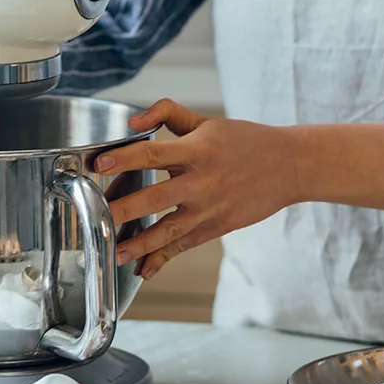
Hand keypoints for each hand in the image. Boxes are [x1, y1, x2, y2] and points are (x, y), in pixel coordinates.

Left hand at [96, 99, 300, 279]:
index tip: (99, 164)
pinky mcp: (217, 227)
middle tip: (94, 216)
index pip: (153, 153)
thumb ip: (167, 113)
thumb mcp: (206, 121)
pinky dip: (164, 258)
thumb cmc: (245, 141)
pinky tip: (144, 269)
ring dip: (139, 243)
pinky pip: (185, 245)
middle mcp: (201, 181)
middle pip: (156, 198)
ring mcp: (210, 208)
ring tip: (113, 252)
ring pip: (168, 229)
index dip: (124, 158)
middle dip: (123, 209)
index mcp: (196, 150)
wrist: (289, 166)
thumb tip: (133, 122)